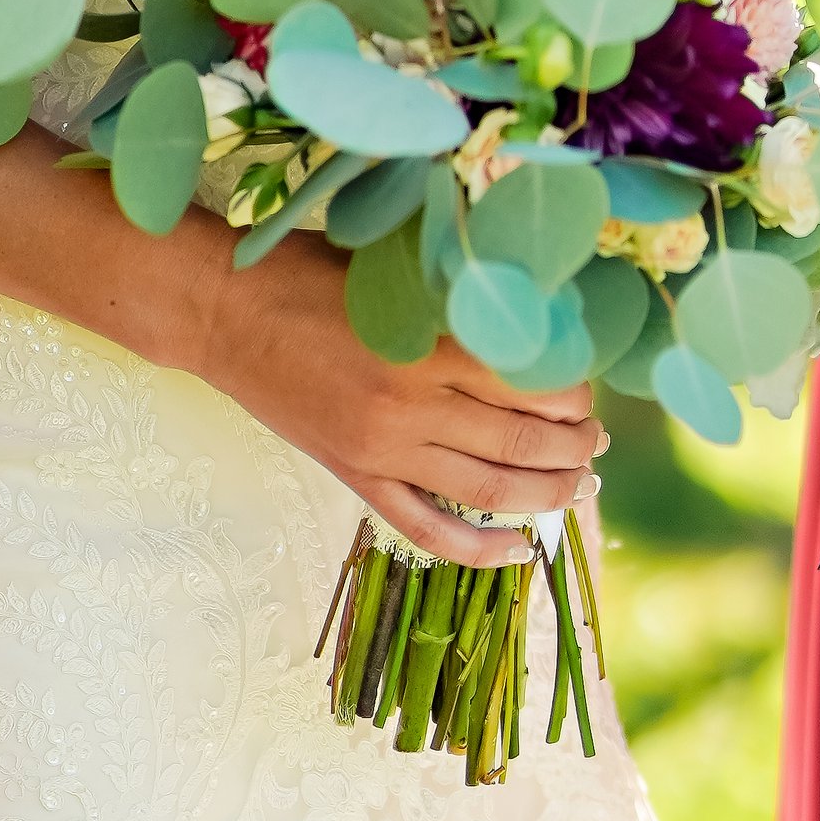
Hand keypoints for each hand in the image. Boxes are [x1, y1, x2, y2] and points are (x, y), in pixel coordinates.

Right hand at [194, 235, 603, 565]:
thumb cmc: (305, 272)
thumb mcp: (392, 269)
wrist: (222, 312)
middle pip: (522, 440)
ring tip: (580, 484)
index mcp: (424, 345)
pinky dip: (481, 549)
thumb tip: (534, 315)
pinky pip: (429, 531)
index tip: (589, 387)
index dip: (575, 391)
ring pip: (489, 490)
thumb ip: (455, 298)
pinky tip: (521, 550)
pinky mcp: (356, 478)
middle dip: (576, 445)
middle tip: (598, 439)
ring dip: (548, 494)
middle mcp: (410, 407)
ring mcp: (383, 451)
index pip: (530, 382)